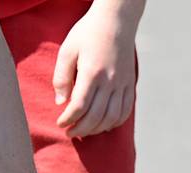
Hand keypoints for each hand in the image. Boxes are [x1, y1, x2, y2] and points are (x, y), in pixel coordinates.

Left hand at [53, 0, 144, 137]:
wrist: (116, 22)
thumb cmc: (87, 34)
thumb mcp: (67, 50)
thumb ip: (62, 77)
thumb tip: (60, 102)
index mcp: (92, 73)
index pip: (79, 106)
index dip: (68, 119)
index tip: (60, 123)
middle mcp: (110, 82)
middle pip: (96, 117)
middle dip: (81, 129)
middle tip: (70, 132)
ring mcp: (122, 85)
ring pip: (112, 118)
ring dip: (98, 129)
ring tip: (85, 130)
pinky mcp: (130, 86)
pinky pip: (125, 111)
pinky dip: (114, 122)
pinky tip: (104, 124)